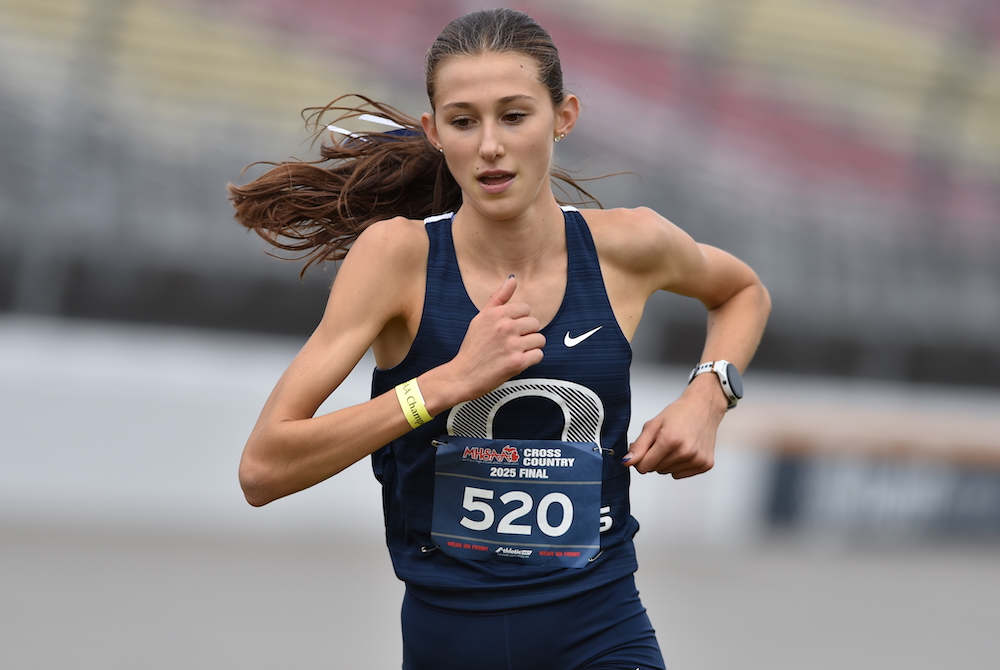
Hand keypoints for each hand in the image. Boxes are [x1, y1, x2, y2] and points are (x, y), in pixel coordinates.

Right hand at [447, 275, 545, 401]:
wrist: (463, 375)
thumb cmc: (472, 347)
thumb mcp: (480, 318)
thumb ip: (498, 298)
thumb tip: (513, 279)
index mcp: (497, 314)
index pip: (526, 309)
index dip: (519, 320)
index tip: (510, 330)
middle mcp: (505, 327)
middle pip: (535, 324)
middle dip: (527, 333)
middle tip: (513, 343)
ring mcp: (512, 345)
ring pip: (539, 339)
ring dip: (531, 347)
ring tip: (516, 352)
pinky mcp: (517, 362)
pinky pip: (539, 355)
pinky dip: (531, 359)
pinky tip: (519, 361)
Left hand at [621, 375, 727, 477]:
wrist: (703, 407)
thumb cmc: (679, 413)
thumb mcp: (653, 425)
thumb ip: (639, 446)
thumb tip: (627, 462)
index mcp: (670, 439)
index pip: (643, 467)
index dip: (640, 459)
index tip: (645, 448)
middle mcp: (685, 451)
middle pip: (655, 470)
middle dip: (654, 458)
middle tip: (663, 441)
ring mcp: (697, 459)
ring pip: (667, 472)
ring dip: (666, 462)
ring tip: (675, 444)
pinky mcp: (705, 464)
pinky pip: (680, 474)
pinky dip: (679, 465)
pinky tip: (684, 450)